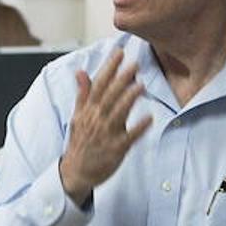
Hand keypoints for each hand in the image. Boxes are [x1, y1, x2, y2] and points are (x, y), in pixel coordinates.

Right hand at [59, 50, 151, 204]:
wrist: (75, 172)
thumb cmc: (80, 142)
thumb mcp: (77, 116)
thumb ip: (82, 93)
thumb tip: (81, 72)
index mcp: (87, 110)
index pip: (98, 85)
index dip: (109, 68)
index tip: (119, 53)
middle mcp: (95, 120)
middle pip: (109, 96)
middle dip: (121, 79)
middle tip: (134, 63)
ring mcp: (106, 134)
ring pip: (118, 113)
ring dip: (129, 99)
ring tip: (141, 85)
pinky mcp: (116, 149)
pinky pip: (129, 137)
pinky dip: (138, 128)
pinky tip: (149, 118)